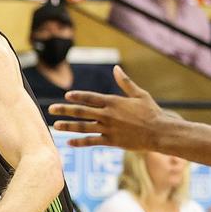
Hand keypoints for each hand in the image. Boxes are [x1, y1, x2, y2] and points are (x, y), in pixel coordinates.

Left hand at [50, 66, 165, 150]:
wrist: (159, 132)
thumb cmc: (152, 112)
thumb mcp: (140, 94)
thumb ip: (125, 82)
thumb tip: (116, 69)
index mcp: (113, 102)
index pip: (90, 97)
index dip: (77, 96)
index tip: (66, 96)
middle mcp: (108, 115)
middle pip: (81, 111)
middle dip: (64, 110)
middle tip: (51, 109)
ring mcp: (108, 129)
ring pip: (83, 127)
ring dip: (68, 126)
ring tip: (56, 126)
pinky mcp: (111, 141)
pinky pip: (92, 141)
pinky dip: (80, 142)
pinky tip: (69, 142)